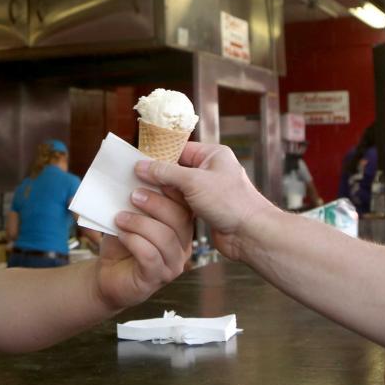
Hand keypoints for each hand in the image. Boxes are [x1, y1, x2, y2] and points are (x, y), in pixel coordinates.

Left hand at [100, 182, 194, 309]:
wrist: (107, 276)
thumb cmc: (122, 244)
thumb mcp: (131, 216)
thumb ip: (137, 201)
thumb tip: (136, 174)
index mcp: (181, 228)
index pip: (186, 205)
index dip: (172, 189)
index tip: (152, 174)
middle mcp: (183, 246)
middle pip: (180, 219)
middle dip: (156, 203)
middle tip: (133, 195)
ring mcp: (172, 264)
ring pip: (165, 238)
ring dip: (140, 223)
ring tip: (120, 217)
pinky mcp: (156, 277)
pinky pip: (150, 256)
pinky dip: (134, 241)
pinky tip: (122, 235)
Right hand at [134, 143, 275, 259]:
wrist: (250, 234)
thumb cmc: (231, 203)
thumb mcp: (194, 182)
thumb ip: (166, 172)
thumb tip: (141, 166)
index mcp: (213, 155)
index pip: (179, 149)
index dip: (159, 156)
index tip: (138, 163)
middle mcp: (210, 170)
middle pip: (176, 169)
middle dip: (158, 177)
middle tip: (134, 182)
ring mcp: (208, 191)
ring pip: (177, 189)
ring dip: (163, 194)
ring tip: (139, 196)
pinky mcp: (205, 210)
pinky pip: (182, 204)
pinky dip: (170, 207)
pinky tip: (154, 211)